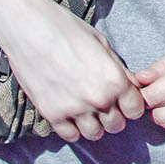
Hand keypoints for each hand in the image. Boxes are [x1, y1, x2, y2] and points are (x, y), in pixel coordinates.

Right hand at [0, 0, 146, 142]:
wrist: (28, 27)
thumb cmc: (66, 29)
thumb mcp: (102, 44)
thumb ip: (119, 69)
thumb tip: (131, 86)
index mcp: (114, 80)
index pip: (135, 110)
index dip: (132, 105)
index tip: (124, 100)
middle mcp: (97, 99)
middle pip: (117, 125)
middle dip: (115, 115)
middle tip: (106, 104)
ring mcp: (74, 109)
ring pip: (95, 134)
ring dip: (95, 124)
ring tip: (88, 109)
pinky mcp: (51, 114)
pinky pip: (70, 136)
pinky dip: (73, 128)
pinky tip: (71, 113)